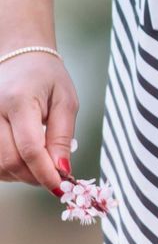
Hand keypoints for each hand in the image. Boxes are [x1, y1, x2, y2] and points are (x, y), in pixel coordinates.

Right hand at [0, 51, 77, 195]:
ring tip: (38, 166)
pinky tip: (21, 161)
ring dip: (19, 175)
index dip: (45, 173)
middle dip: (33, 177)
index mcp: (19, 100)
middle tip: (53, 177)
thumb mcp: (65, 101)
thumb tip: (62, 170)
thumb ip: (62, 137)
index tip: (60, 186)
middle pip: (9, 160)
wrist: (20, 56)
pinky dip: (5, 168)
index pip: (30, 148)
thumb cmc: (46, 77)